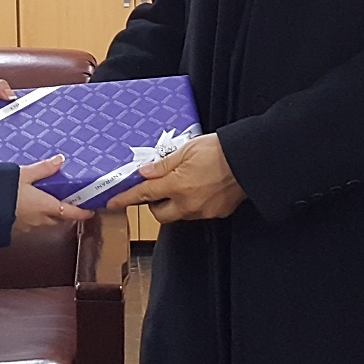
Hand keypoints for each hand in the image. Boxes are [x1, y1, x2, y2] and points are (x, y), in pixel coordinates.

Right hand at [12, 156, 91, 235]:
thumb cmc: (2, 190)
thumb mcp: (23, 174)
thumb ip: (42, 169)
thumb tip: (60, 161)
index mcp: (45, 206)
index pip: (71, 213)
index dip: (82, 213)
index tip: (90, 210)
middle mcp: (39, 220)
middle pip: (58, 219)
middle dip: (65, 212)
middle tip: (68, 201)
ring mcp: (26, 228)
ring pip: (44, 223)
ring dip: (48, 215)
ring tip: (45, 200)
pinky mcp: (14, 230)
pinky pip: (29, 224)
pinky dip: (32, 216)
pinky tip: (25, 207)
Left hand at [108, 133, 244, 222]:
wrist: (250, 160)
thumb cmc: (220, 150)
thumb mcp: (187, 149)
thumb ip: (164, 164)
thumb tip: (146, 173)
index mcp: (177, 185)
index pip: (143, 195)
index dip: (126, 198)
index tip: (113, 203)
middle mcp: (188, 203)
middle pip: (160, 214)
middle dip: (155, 204)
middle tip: (159, 188)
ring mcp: (203, 211)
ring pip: (179, 214)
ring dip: (175, 204)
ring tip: (185, 184)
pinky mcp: (218, 213)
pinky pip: (198, 212)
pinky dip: (194, 203)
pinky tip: (202, 189)